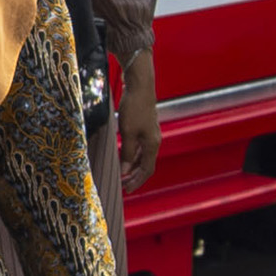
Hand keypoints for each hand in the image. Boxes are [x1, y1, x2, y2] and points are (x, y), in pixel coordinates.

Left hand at [119, 62, 160, 191]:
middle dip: (135, 176)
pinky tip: (123, 156)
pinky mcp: (144, 126)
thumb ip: (127, 152)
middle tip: (123, 185)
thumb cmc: (134, 107)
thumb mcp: (128, 132)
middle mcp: (154, 140)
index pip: (146, 170)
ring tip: (122, 173)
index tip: (127, 190)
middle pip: (146, 165)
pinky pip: (140, 146)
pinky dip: (132, 154)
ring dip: (132, 166)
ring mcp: (150, 133)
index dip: (137, 181)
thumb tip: (125, 171)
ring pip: (142, 156)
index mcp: (152, 144)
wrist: (140, 85)